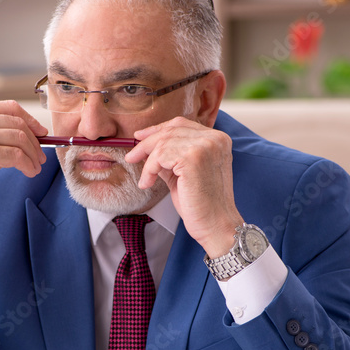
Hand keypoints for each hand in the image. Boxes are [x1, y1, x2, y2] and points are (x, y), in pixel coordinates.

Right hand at [0, 101, 48, 249]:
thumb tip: (34, 132)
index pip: (10, 107)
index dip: (30, 120)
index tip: (42, 134)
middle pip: (18, 123)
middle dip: (35, 142)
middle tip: (41, 158)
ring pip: (20, 139)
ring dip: (33, 155)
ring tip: (35, 168)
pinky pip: (17, 156)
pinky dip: (28, 165)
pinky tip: (29, 173)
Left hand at [125, 117, 243, 257]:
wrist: (215, 225)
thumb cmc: (201, 203)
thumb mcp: (184, 172)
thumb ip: (171, 157)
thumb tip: (147, 147)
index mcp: (218, 139)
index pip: (181, 124)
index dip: (157, 129)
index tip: (140, 137)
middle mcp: (214, 138)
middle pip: (170, 130)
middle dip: (146, 143)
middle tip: (132, 156)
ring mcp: (205, 146)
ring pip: (163, 143)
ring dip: (148, 161)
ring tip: (146, 179)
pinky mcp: (193, 157)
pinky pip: (160, 156)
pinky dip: (149, 169)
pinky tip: (148, 183)